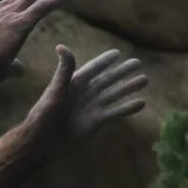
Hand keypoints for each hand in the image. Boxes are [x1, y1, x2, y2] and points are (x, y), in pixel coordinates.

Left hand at [26, 45, 148, 151]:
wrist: (43, 141)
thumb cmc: (45, 114)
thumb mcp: (56, 89)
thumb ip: (64, 69)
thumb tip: (61, 46)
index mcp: (74, 83)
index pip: (93, 68)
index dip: (104, 61)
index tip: (117, 53)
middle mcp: (85, 94)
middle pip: (108, 80)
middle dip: (122, 72)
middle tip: (138, 62)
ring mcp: (91, 108)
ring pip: (114, 94)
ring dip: (129, 87)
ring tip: (144, 79)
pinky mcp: (96, 122)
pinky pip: (115, 112)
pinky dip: (128, 108)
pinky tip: (141, 103)